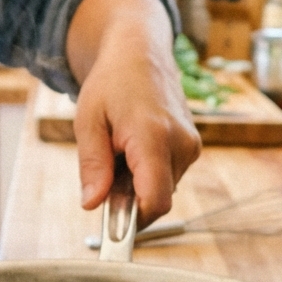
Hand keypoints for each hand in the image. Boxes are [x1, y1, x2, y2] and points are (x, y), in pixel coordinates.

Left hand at [65, 0, 200, 227]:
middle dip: (129, 200)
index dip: (134, 222)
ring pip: (162, 191)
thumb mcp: (88, 121)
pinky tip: (133, 150)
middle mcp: (181, 143)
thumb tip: (92, 204)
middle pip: (157, 200)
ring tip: (119, 152)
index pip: (156, 200)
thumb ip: (92, 165)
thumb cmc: (111, 82)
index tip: (112, 228)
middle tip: (104, 172)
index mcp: (153, 135)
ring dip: (137, 186)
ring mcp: (191, 146)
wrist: (140, 52)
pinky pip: (168, 178)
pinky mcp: (192, 148)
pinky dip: (148, 174)